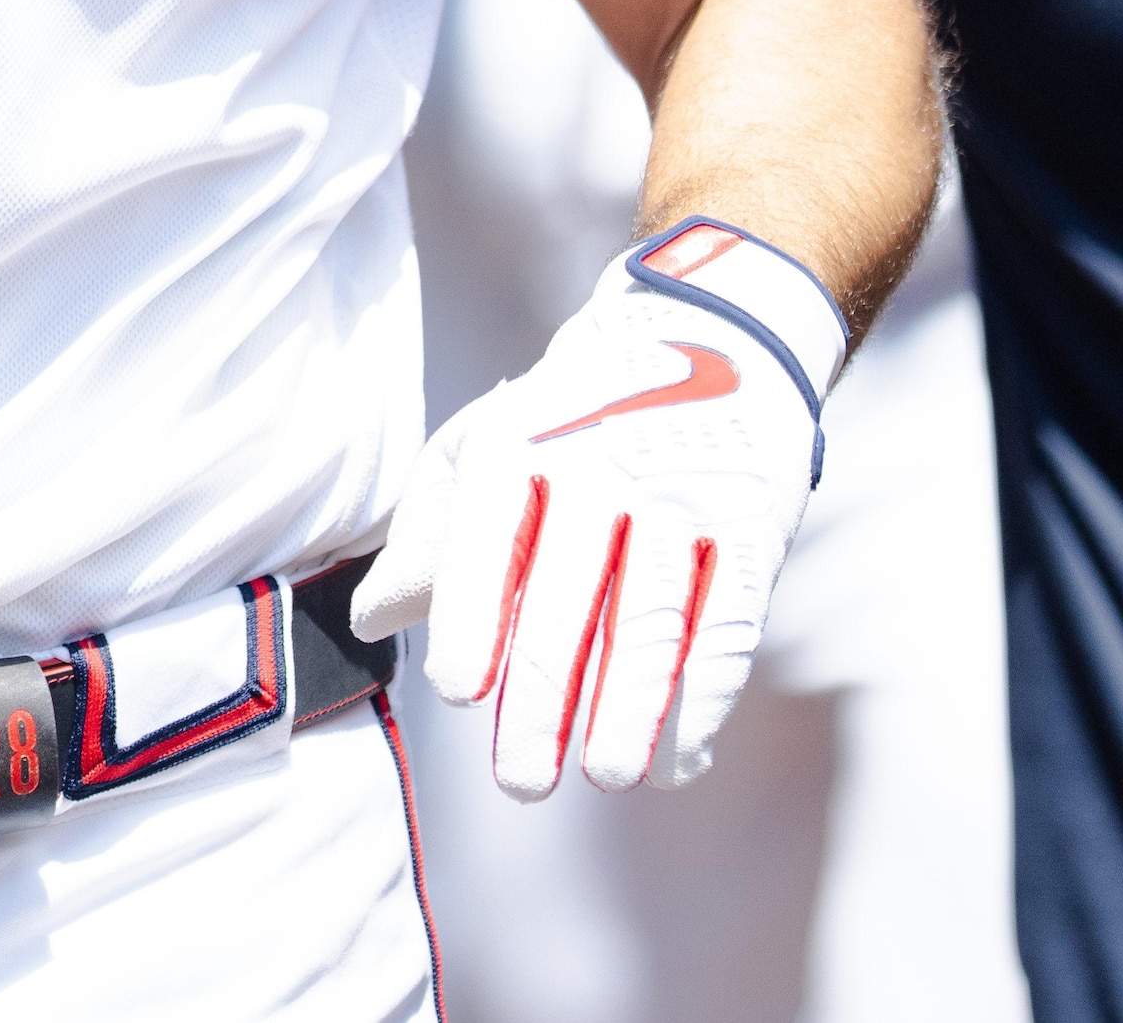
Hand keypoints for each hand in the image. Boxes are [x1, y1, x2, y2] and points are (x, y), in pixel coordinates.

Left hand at [355, 220, 842, 795]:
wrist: (710, 340)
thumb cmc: (566, 419)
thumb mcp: (482, 447)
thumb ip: (427, 535)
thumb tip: (370, 620)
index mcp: (516, 446)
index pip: (485, 540)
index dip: (470, 615)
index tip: (456, 690)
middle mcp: (598, 467)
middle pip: (567, 597)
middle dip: (543, 697)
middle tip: (520, 782)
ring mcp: (681, 496)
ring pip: (652, 620)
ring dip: (629, 708)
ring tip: (606, 777)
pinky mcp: (753, 527)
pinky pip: (728, 624)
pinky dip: (704, 698)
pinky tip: (678, 758)